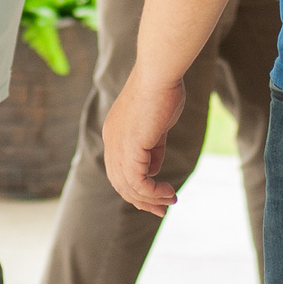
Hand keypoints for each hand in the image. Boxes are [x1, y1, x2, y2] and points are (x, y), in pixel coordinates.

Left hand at [102, 75, 186, 215]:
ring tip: (170, 200)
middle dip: (142, 200)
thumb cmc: (162, 90)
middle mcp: (111, 141)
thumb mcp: (155, 125)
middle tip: (163, 209)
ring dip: (151, 198)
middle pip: (120, 183)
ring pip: (128, 186)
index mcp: (114, 134)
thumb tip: (154, 168)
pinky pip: (138, 182)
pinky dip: (153, 192)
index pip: (118, 170)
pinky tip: (168, 192)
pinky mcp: (130, 147)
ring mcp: (118, 145)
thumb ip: (152, 147)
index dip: (136, 187)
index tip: (157, 197)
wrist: (159, 74)